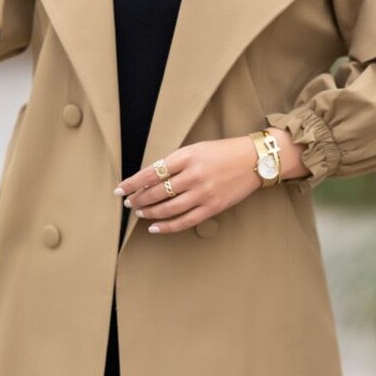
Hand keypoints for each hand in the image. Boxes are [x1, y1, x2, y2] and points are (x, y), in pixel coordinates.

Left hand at [115, 128, 308, 234]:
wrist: (255, 160)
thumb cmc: (223, 152)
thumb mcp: (196, 149)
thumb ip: (174, 163)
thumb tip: (149, 179)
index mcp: (187, 156)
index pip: (151, 172)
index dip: (133, 183)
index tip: (120, 189)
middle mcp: (193, 175)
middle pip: (156, 191)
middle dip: (138, 198)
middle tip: (128, 202)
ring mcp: (203, 193)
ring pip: (168, 208)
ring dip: (149, 212)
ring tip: (139, 212)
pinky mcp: (212, 207)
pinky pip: (184, 221)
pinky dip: (167, 226)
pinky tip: (154, 227)